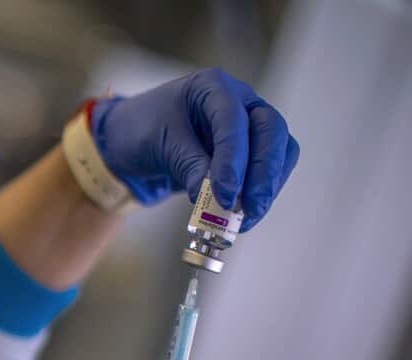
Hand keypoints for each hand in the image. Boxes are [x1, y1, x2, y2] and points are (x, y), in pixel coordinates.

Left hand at [92, 68, 299, 230]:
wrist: (132, 141)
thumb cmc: (142, 130)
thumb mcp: (159, 144)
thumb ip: (188, 166)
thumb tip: (216, 199)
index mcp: (213, 87)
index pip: (234, 119)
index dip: (234, 159)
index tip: (226, 195)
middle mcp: (240, 101)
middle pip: (271, 131)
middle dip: (264, 173)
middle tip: (251, 209)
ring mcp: (249, 126)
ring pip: (279, 152)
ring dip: (267, 187)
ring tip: (246, 219)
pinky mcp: (250, 152)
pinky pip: (269, 171)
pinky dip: (261, 194)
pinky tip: (244, 216)